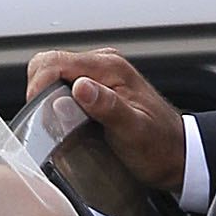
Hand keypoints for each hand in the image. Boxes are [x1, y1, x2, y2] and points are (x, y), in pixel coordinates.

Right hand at [22, 48, 188, 196]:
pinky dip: (56, 104)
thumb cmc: (159, 146)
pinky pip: (64, 88)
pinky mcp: (97, 89)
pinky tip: (66, 123)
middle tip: (48, 121)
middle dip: (39, 92)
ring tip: (58, 125)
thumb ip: (107, 107)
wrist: (177, 154)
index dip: (38, 86)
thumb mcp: (133, 131)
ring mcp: (99, 76)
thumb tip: (80, 88)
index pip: (55, 61)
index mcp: (110, 67)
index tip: (39, 113)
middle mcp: (103, 65)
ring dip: (47, 99)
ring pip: (54, 77)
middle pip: (49, 64)